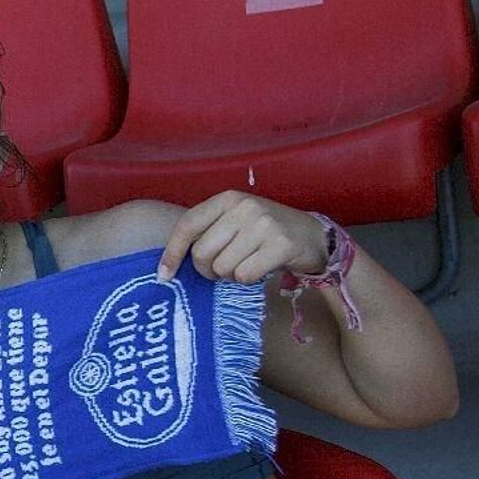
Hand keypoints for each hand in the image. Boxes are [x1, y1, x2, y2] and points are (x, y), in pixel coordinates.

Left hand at [156, 191, 327, 284]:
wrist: (314, 236)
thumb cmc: (265, 232)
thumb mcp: (235, 221)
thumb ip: (209, 232)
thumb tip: (169, 263)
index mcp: (228, 198)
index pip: (187, 225)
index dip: (172, 253)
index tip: (164, 276)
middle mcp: (244, 206)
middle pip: (202, 253)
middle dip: (208, 270)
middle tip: (224, 268)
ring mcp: (264, 224)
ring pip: (222, 268)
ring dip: (230, 275)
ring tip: (247, 264)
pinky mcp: (281, 245)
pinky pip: (244, 276)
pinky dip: (248, 280)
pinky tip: (260, 269)